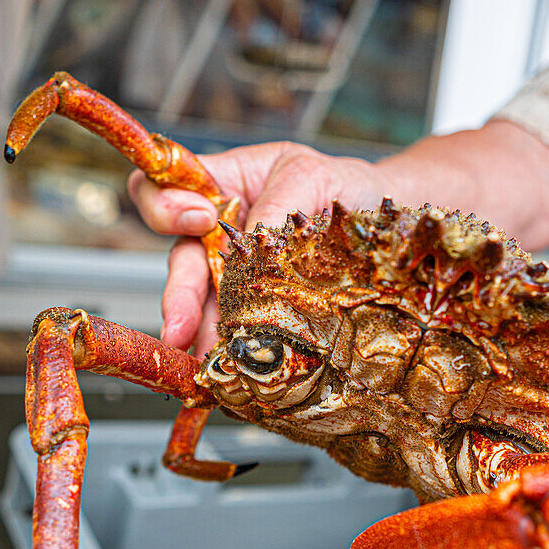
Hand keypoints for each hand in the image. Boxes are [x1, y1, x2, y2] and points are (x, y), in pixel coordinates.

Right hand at [128, 141, 387, 356]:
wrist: (384, 220)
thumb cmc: (345, 186)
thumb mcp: (312, 178)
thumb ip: (275, 206)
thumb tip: (249, 245)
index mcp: (223, 185)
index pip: (164, 187)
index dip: (166, 205)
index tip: (200, 220)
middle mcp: (217, 233)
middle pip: (181, 261)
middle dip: (179, 298)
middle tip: (181, 328)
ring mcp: (234, 275)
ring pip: (203, 307)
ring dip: (202, 337)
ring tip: (212, 363)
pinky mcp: (257, 311)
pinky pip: (234, 331)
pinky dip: (231, 352)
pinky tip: (235, 370)